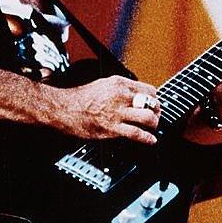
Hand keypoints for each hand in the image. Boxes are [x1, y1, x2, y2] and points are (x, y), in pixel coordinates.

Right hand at [45, 75, 160, 144]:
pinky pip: (136, 133)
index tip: (153, 104)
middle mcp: (121, 96)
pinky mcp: (112, 127)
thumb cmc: (81, 98)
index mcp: (119, 83)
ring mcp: (117, 112)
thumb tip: (136, 96)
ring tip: (152, 127)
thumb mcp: (104, 84)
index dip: (154, 99)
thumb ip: (121, 89)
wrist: (64, 108)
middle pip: (152, 103)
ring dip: (154, 124)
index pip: (149, 90)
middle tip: (156, 117)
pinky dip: (147, 138)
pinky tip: (151, 140)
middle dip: (157, 112)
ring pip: (148, 118)